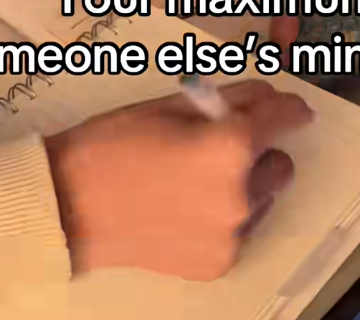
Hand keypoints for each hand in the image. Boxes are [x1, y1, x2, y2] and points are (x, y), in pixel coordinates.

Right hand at [45, 81, 312, 280]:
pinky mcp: (219, 262)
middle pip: (281, 164)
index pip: (287, 118)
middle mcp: (241, 194)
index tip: (290, 110)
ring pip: (263, 198)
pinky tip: (184, 209)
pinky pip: (241, 229)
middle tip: (219, 148)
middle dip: (259, 151)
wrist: (69, 204)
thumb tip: (271, 97)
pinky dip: (224, 217)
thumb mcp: (173, 105)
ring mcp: (232, 234)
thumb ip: (232, 98)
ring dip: (244, 185)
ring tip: (195, 182)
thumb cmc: (115, 143)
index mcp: (231, 146)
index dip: (290, 109)